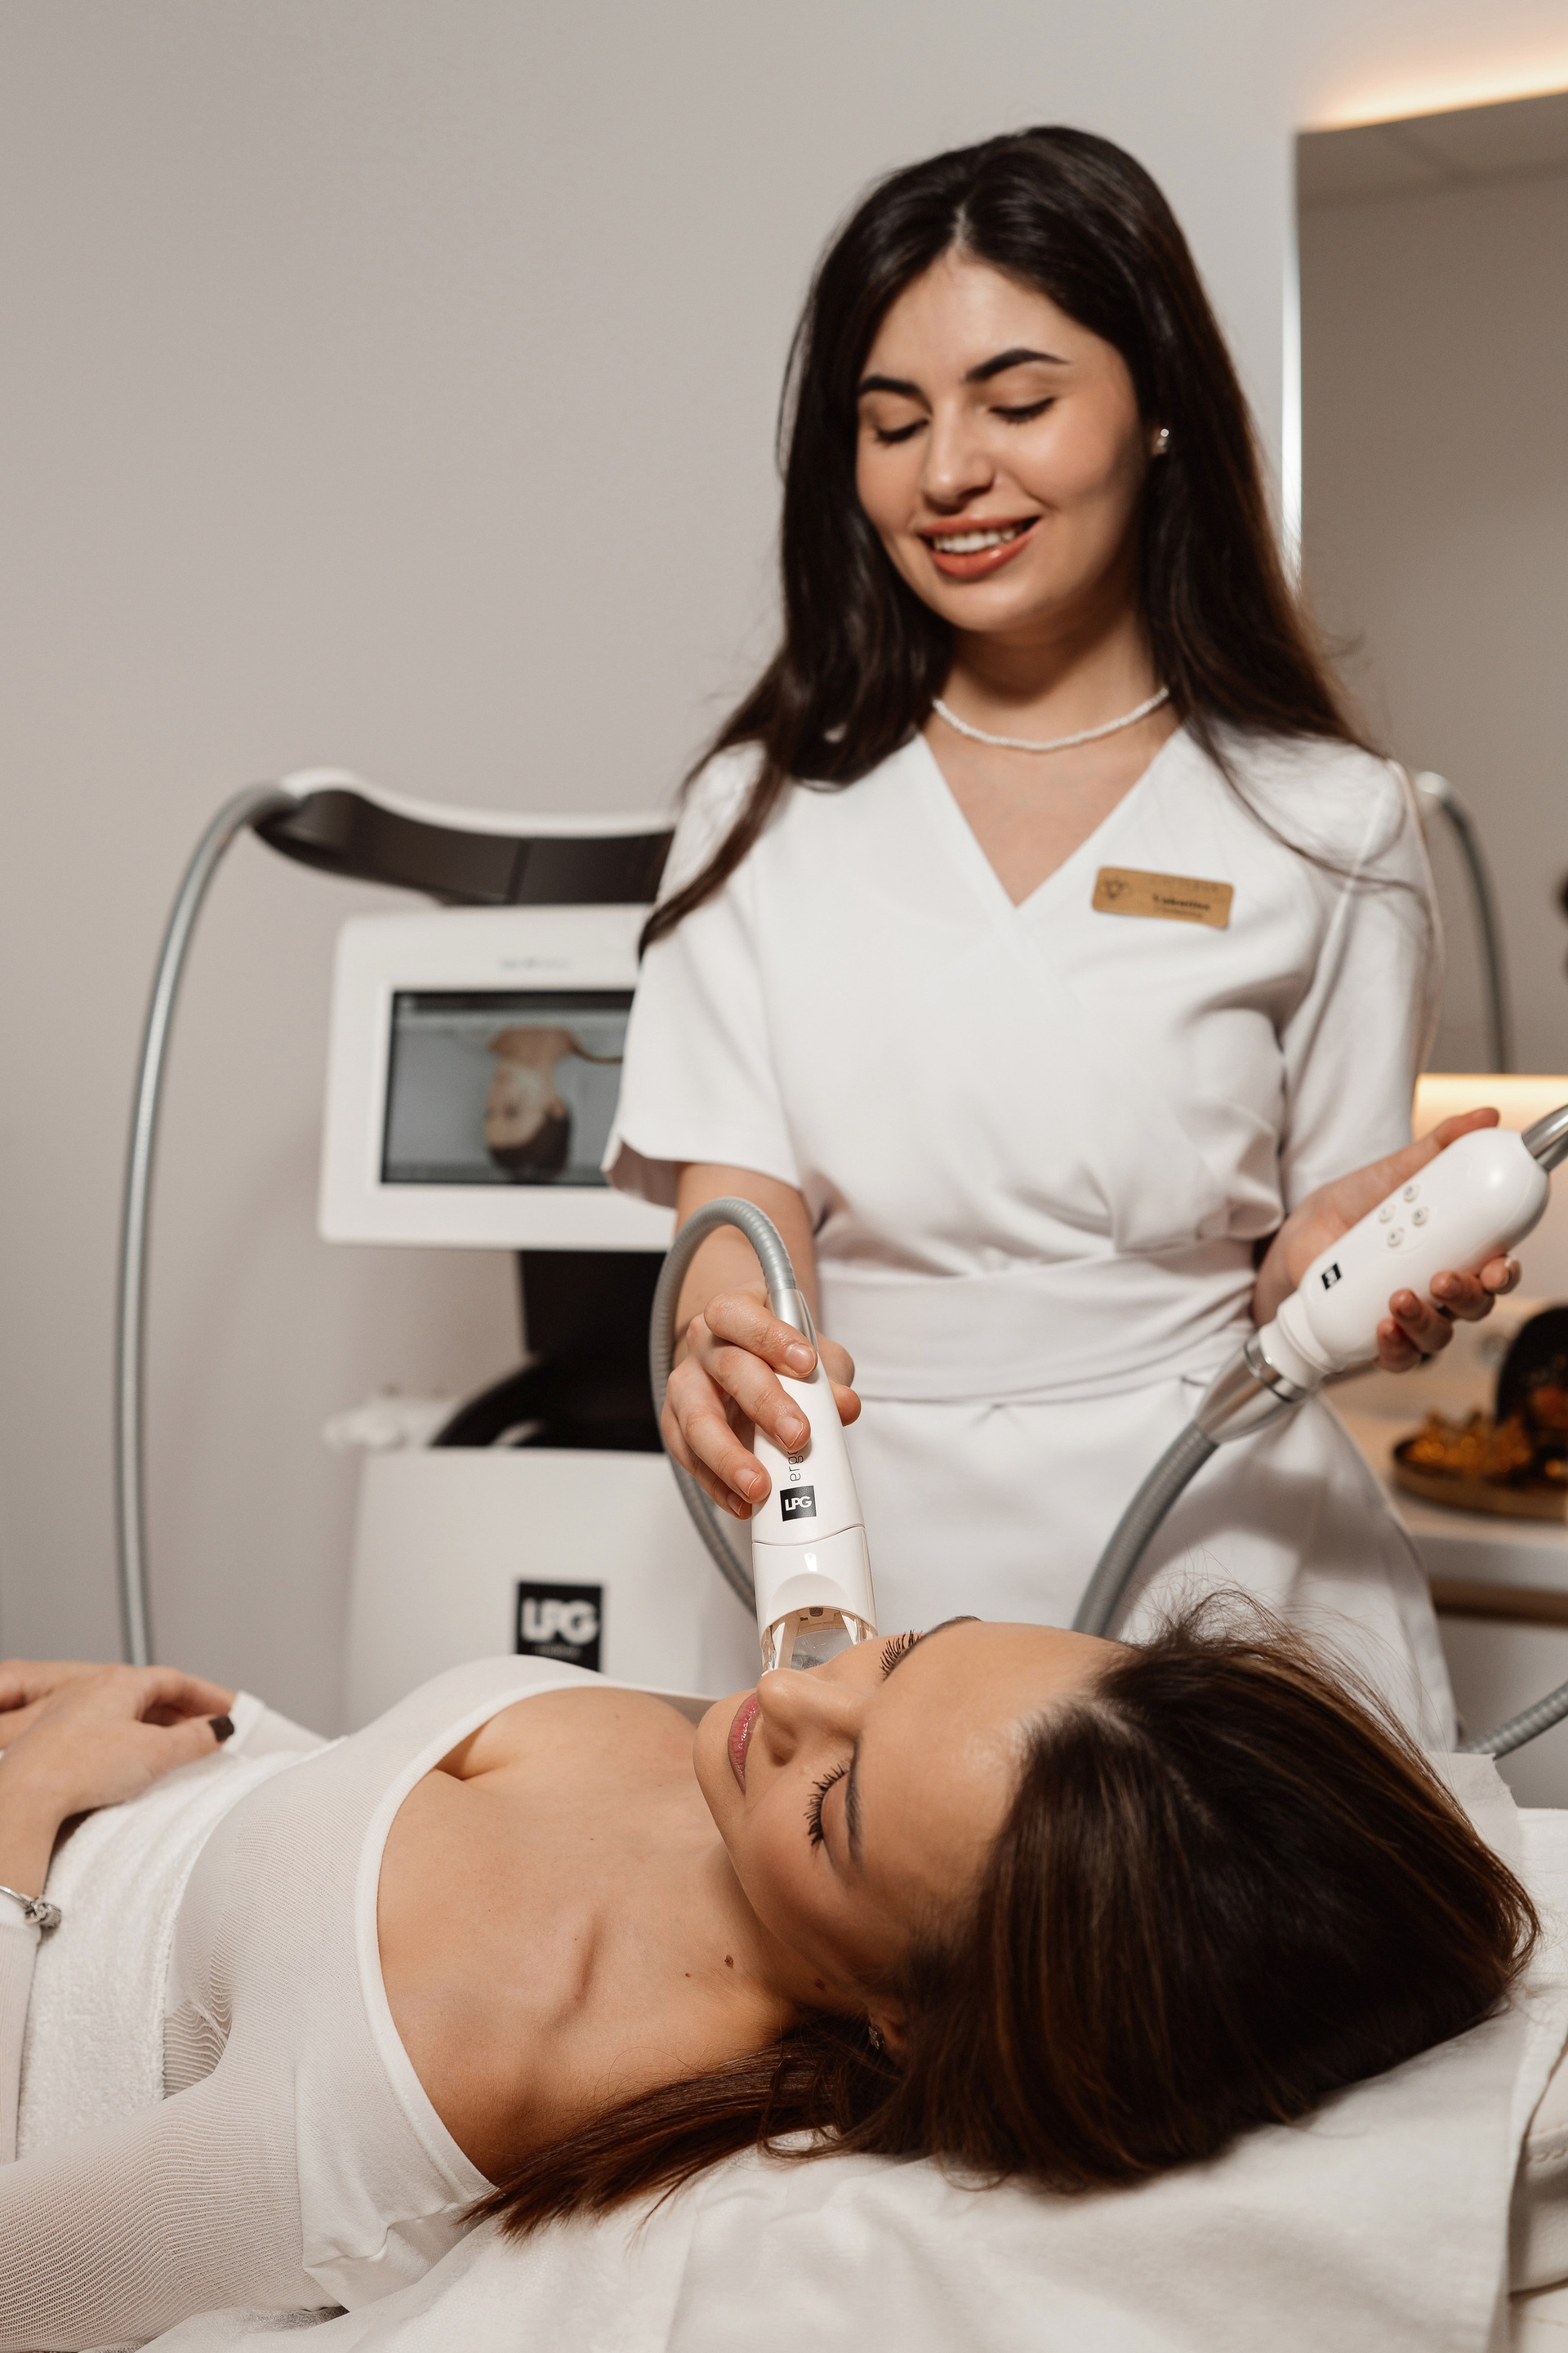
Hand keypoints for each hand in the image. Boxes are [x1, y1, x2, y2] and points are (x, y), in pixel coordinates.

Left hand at [0, 1661, 233, 1869]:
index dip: (209, 1695)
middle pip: (152, 1694)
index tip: (231, 1710)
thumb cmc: (80, 1767)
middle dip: (186, 1713)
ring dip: (160, 1728)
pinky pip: (108, 1731)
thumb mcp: (155, 1752)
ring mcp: (73, 1712)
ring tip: (180, 1751)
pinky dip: (133, 1741)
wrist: (24, 1795)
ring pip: (128, 1712)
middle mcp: (94, 1689)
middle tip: (211, 1733)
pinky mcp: (58, 1739)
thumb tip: (218, 1729)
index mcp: (120, 1681)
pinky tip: (138, 1763)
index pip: (176, 1680)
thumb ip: (194, 1739)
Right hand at [662, 1282, 860, 1518]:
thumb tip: (843, 1405)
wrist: (741, 1357)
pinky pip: (688, 1457)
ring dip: (728, 1457)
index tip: (807, 1364)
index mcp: (733, 1313)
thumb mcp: (812, 1352)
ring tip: (759, 1486)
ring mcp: (685, 1386)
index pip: (740, 1315)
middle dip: (765, 1405)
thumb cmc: (778, 1352)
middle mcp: (704, 1346)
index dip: (771, 1337)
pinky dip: (716, 1483)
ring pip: (696, 1420)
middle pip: (727, 1370)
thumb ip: (829, 1374)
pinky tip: (741, 1501)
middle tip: (798, 1437)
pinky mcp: (675, 1424)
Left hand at [1253, 1109, 1521, 1372]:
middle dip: (1467, 1297)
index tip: (1499, 1265)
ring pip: (1438, 1336)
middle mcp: (1439, 1290)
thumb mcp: (1395, 1173)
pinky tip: (1383, 1328)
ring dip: (1426, 1322)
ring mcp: (1411, 1317)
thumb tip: (1484, 1117)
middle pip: (1474, 1307)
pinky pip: (1399, 1357)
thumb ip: (1438, 1147)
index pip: (1495, 1269)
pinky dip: (1395, 1348)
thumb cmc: (1355, 1208)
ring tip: (1400, 1298)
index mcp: (1455, 1251)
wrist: (1300, 1235)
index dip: (1504, 1273)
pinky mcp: (1377, 1338)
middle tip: (1444, 1279)